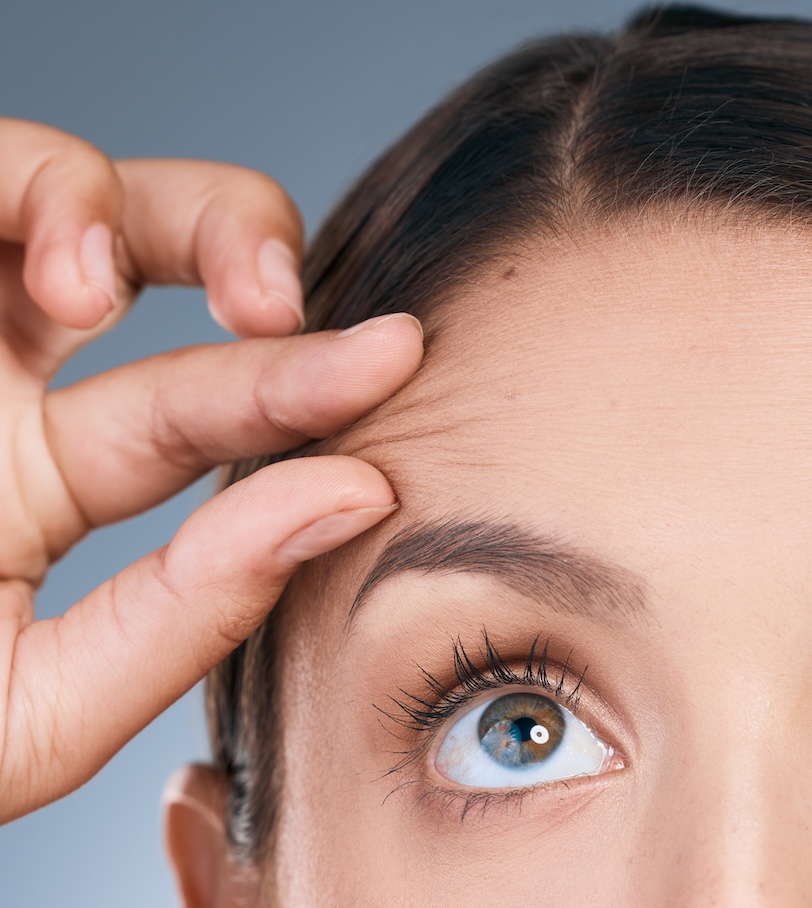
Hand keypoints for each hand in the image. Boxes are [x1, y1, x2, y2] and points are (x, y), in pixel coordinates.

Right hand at [0, 120, 422, 822]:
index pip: (205, 410)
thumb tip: (356, 497)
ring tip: (93, 285)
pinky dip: (17, 194)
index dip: (308, 382)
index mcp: (42, 485)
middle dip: (243, 248)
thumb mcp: (26, 713)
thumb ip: (188, 612)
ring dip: (110, 209)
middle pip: (157, 262)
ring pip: (51, 189)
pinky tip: (48, 267)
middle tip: (287, 302)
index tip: (397, 363)